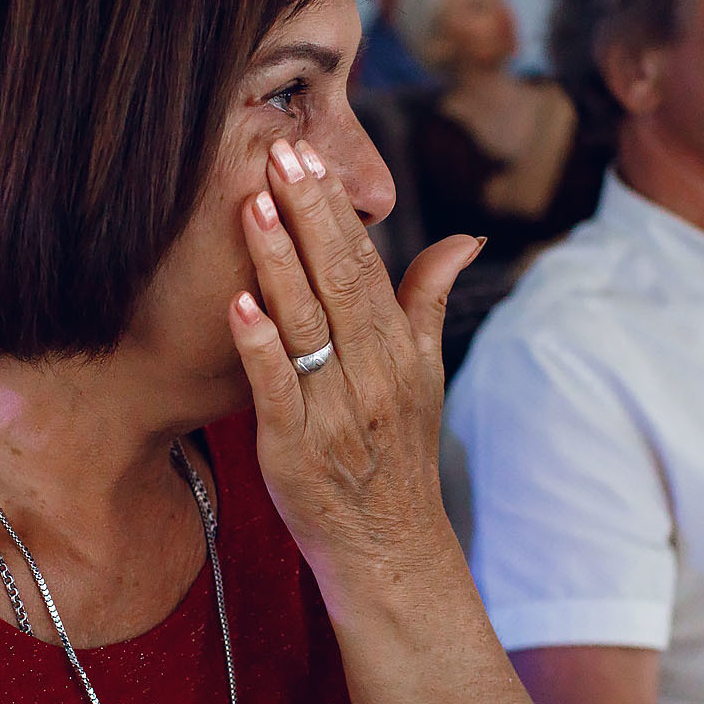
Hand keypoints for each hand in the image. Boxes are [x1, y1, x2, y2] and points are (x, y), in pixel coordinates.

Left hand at [226, 136, 481, 597]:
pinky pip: (278, 390)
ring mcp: (334, 411)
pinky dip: (260, 347)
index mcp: (398, 349)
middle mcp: (372, 374)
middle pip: (339, 279)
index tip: (308, 151)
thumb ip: (430, 301)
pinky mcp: (295, 450)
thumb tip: (464, 238)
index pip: (366, 262)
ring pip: (307, 325)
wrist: (390, 552)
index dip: (335, 206)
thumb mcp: (425, 375)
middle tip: (278, 150)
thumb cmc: (398, 458)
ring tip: (253, 203)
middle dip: (307, 212)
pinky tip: (239, 304)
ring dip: (279, 262)